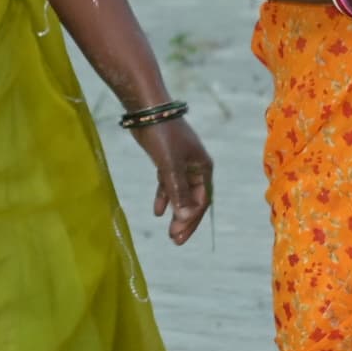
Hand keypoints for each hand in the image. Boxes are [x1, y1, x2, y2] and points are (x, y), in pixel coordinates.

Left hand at [133, 114, 212, 242]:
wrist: (148, 110)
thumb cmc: (163, 136)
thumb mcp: (170, 165)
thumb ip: (177, 190)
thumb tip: (184, 216)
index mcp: (203, 167)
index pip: (201, 200)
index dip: (191, 219)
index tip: (178, 234)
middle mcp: (196, 167)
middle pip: (193, 199)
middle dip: (185, 220)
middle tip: (175, 240)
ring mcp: (181, 163)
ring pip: (180, 193)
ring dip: (175, 211)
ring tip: (169, 231)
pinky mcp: (167, 160)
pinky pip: (168, 183)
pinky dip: (164, 196)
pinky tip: (158, 211)